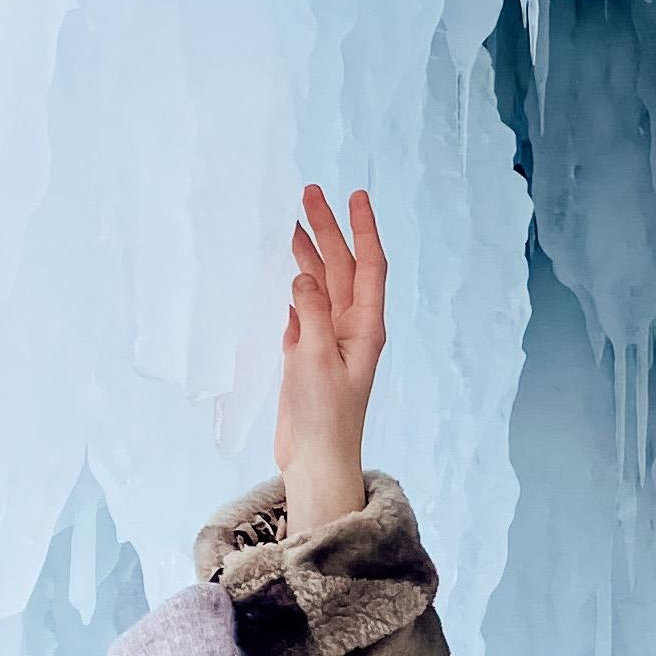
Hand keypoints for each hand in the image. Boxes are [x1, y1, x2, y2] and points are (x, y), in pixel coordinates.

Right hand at [274, 183, 384, 533]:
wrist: (315, 462)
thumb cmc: (324, 418)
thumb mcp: (315, 359)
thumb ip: (310, 313)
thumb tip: (304, 277)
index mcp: (365, 328)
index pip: (369, 266)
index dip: (363, 229)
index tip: (355, 195)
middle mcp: (351, 329)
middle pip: (343, 268)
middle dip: (328, 230)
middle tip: (308, 193)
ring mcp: (328, 341)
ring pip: (320, 286)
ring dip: (307, 255)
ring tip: (287, 223)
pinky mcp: (307, 356)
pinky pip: (302, 311)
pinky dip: (294, 289)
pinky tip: (285, 272)